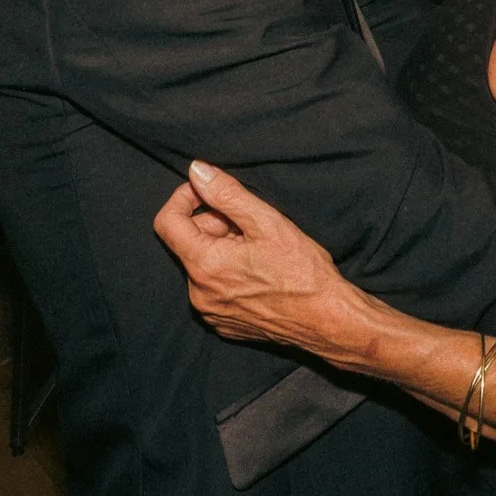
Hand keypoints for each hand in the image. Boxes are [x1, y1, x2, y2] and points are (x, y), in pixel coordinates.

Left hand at [152, 160, 363, 357]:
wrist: (329, 321)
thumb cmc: (303, 273)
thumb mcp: (267, 222)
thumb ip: (226, 194)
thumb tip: (197, 171)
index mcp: (204, 265)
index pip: (167, 222)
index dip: (184, 198)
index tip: (208, 192)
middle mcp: (199, 294)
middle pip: (189, 242)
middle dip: (215, 224)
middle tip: (252, 225)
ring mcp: (211, 313)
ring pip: (204, 265)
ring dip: (224, 250)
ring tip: (261, 251)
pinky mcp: (225, 325)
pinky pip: (215, 289)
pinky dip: (230, 274)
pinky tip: (261, 273)